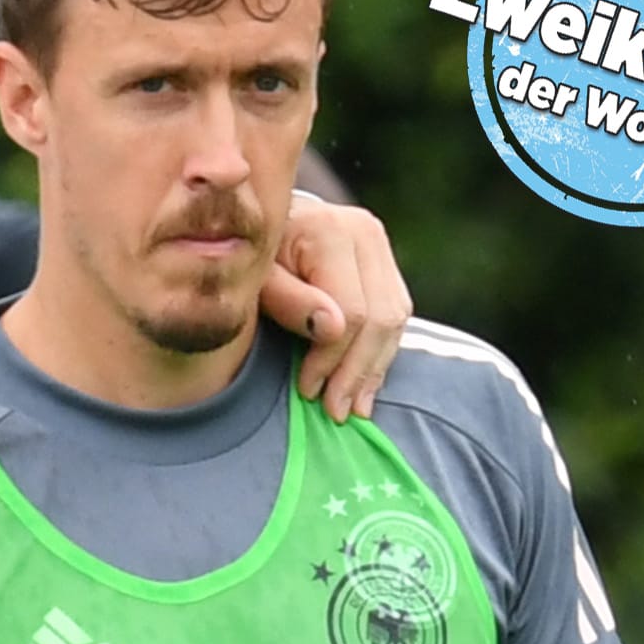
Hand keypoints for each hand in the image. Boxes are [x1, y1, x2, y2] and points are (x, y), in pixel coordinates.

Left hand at [260, 196, 412, 422]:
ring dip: (373, 369)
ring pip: (395, 319)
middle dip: (357, 371)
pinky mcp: (384, 261)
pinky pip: (396, 314)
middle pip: (381, 317)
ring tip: (352, 407)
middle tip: (336, 411)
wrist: (257, 231)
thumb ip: (289, 301)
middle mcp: (364, 232)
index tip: (307, 391)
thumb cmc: (248, 260)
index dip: (331, 359)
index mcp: (329, 231)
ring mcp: (378, 245)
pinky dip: (379, 353)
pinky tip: (363, 384)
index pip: (351, 313)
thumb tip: (334, 329)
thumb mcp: (254, 281)